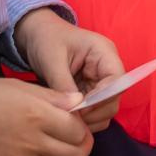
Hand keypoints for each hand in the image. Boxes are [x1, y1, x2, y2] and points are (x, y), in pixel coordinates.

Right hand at [0, 76, 91, 155]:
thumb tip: (79, 104)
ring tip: (58, 150)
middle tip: (73, 139)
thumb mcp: (19, 87)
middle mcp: (32, 143)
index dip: (83, 129)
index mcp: (37, 115)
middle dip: (81, 148)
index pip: (79, 132)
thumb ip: (52, 98)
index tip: (77, 124)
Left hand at [16, 8, 125, 133]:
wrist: (38, 35)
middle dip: (95, 113)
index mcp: (104, 53)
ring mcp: (100, 81)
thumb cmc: (47, 39)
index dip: (103, 99)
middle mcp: (107, 68)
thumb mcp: (52, 61)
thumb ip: (64, 86)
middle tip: (71, 120)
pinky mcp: (90, 91)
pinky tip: (67, 118)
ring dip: (89, 119)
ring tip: (67, 120)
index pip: (117, 81)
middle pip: (114, 99)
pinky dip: (84, 119)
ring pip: (106, 109)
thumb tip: (74, 111)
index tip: (81, 110)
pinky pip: (94, 111)